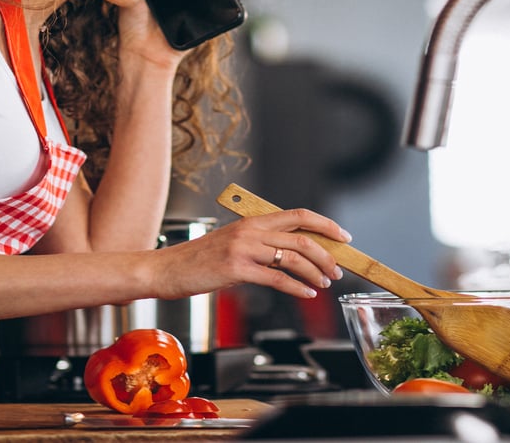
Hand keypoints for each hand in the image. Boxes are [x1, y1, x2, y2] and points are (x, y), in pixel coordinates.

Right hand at [151, 209, 349, 299]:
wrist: (166, 269)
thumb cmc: (198, 260)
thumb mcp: (232, 243)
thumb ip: (259, 243)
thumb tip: (292, 253)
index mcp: (252, 220)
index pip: (298, 215)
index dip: (325, 224)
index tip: (343, 236)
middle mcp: (250, 230)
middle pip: (302, 238)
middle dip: (326, 254)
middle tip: (337, 270)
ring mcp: (243, 248)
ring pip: (293, 257)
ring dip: (315, 272)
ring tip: (325, 284)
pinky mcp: (236, 269)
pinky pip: (277, 278)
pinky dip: (298, 288)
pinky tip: (307, 294)